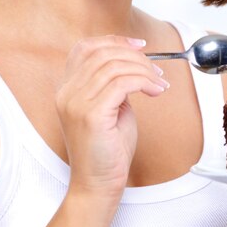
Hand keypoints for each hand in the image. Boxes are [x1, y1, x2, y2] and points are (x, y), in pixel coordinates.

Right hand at [56, 35, 168, 200]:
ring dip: (144, 71)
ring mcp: (76, 103)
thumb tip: (134, 66)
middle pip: (103, 54)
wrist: (98, 185)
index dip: (114, 41)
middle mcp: (67, 93)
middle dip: (136, 57)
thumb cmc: (108, 151)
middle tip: (156, 70)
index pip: (85, 48)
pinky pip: (122, 83)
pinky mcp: (91, 115)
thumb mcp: (111, 108)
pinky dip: (144, 82)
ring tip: (159, 84)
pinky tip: (156, 91)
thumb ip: (115, 85)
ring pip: (115, 66)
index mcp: (67, 89)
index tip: (140, 46)